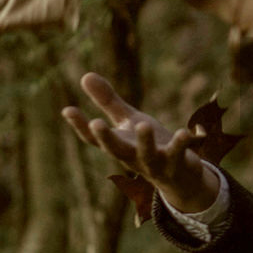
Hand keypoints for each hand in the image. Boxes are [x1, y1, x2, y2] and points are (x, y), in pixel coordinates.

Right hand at [61, 72, 219, 212]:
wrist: (179, 178)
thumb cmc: (149, 145)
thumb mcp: (128, 121)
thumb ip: (108, 102)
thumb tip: (85, 75)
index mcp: (119, 145)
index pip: (94, 139)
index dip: (80, 125)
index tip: (67, 110)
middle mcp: (133, 157)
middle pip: (116, 150)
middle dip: (107, 138)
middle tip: (96, 123)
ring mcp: (154, 163)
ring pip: (147, 154)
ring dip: (145, 141)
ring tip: (143, 125)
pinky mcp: (176, 163)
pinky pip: (178, 154)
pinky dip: (180, 143)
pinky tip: (184, 132)